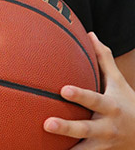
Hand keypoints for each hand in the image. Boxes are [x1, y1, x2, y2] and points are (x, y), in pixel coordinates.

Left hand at [44, 32, 134, 147]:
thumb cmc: (127, 102)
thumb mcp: (119, 81)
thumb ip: (104, 59)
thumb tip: (90, 34)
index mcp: (110, 106)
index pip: (93, 99)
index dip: (79, 95)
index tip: (63, 90)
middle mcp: (106, 127)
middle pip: (85, 129)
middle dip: (66, 128)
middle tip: (46, 123)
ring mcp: (103, 144)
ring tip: (48, 149)